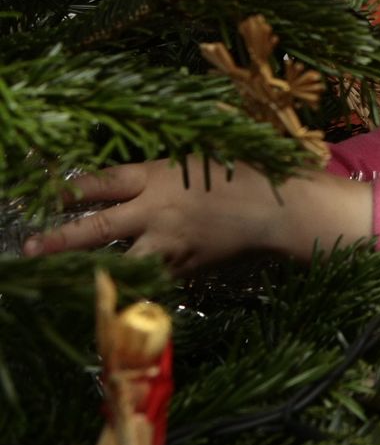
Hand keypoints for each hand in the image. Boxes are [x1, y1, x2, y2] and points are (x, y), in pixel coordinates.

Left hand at [23, 157, 372, 274]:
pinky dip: (138, 284)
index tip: (45, 195)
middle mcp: (155, 212)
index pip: (100, 183)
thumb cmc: (251, 171)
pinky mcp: (188, 267)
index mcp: (158, 176)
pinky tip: (122, 291)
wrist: (285, 210)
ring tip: (68, 280)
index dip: (68, 190)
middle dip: (60, 240)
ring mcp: (170, 243)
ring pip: (120, 262)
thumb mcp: (208, 153)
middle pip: (96, 227)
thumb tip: (145, 166)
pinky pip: (155, 277)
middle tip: (30, 249)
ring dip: (93, 270)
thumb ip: (172, 161)